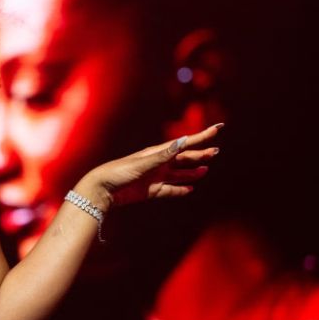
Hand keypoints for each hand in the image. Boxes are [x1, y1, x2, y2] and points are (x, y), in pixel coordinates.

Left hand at [78, 123, 223, 209]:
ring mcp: (154, 177)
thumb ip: (164, 155)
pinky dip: (180, 190)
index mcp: (156, 152)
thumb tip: (182, 141)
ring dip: (192, 172)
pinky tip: (190, 189)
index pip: (184, 142)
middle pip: (183, 158)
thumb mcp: (142, 163)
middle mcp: (157, 163)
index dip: (201, 136)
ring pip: (179, 174)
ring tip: (205, 170)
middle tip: (216, 152)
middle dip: (199, 155)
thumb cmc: (119, 172)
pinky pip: (169, 190)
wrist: (102, 190)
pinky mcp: (150, 191)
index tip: (218, 128)